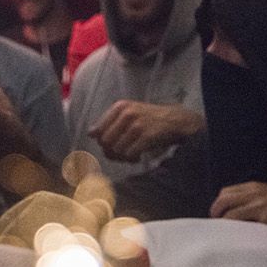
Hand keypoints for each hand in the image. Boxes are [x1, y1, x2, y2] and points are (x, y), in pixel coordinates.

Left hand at [87, 100, 203, 162]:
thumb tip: (90, 133)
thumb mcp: (129, 113)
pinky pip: (130, 154)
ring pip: (117, 150)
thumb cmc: (149, 118)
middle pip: (105, 142)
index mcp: (119, 107)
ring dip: (122, 157)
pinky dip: (132, 159)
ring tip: (130, 156)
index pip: (97, 131)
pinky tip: (138, 157)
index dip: (101, 143)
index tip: (110, 147)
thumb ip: (110, 121)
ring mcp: (137, 125)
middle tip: (120, 155)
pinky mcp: (147, 136)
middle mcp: (127, 114)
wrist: (175, 120)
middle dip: (111, 152)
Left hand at [210, 182, 266, 243]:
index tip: (219, 218)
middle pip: (222, 201)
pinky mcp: (265, 219)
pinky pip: (241, 227)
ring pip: (228, 216)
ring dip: (224, 228)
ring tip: (226, 238)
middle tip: (217, 230)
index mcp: (255, 187)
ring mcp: (259, 205)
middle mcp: (254, 193)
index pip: (225, 193)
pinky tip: (237, 242)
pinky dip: (235, 234)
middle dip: (216, 215)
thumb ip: (255, 201)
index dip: (219, 206)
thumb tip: (237, 213)